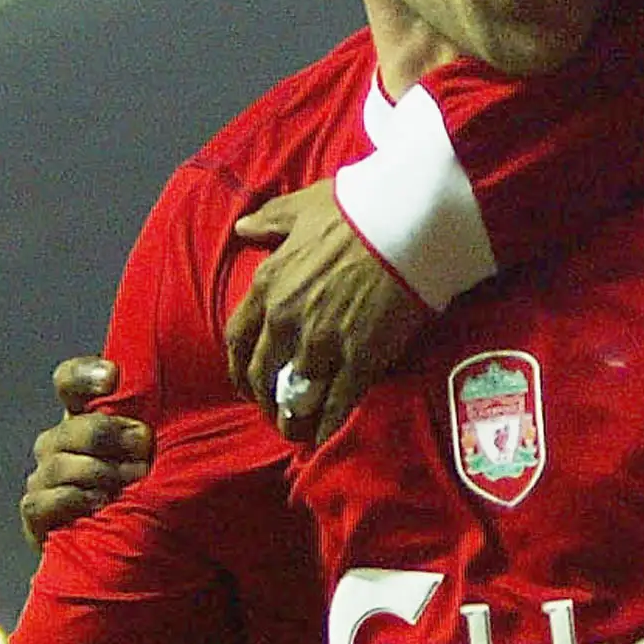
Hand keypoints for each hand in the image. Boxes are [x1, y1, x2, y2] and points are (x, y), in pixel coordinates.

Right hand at [22, 356, 150, 548]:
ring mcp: (46, 477)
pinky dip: (72, 499)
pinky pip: (41, 501)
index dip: (84, 375)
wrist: (140, 551)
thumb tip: (180, 407)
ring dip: (99, 471)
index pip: (70, 383)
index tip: (113, 378)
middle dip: (109, 433)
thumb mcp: (164, 459)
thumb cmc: (157, 495)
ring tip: (131, 483)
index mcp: (89, 418)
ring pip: (59, 463)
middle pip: (73, 426)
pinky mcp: (37, 513)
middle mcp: (62, 443)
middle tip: (144, 446)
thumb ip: (160, 433)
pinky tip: (101, 504)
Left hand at [222, 182, 425, 444]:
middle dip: (264, 398)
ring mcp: (321, 343)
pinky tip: (324, 437)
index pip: (238, 338)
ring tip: (296, 429)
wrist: (405, 224)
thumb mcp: (300, 207)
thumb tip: (243, 229)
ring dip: (293, 417)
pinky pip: (337, 403)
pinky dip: (328, 425)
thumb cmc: (354, 210)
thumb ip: (269, 222)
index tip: (246, 380)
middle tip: (272, 409)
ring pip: (297, 394)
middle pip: (262, 374)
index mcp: (268, 285)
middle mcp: (286, 321)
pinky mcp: (359, 359)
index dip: (239, 366)